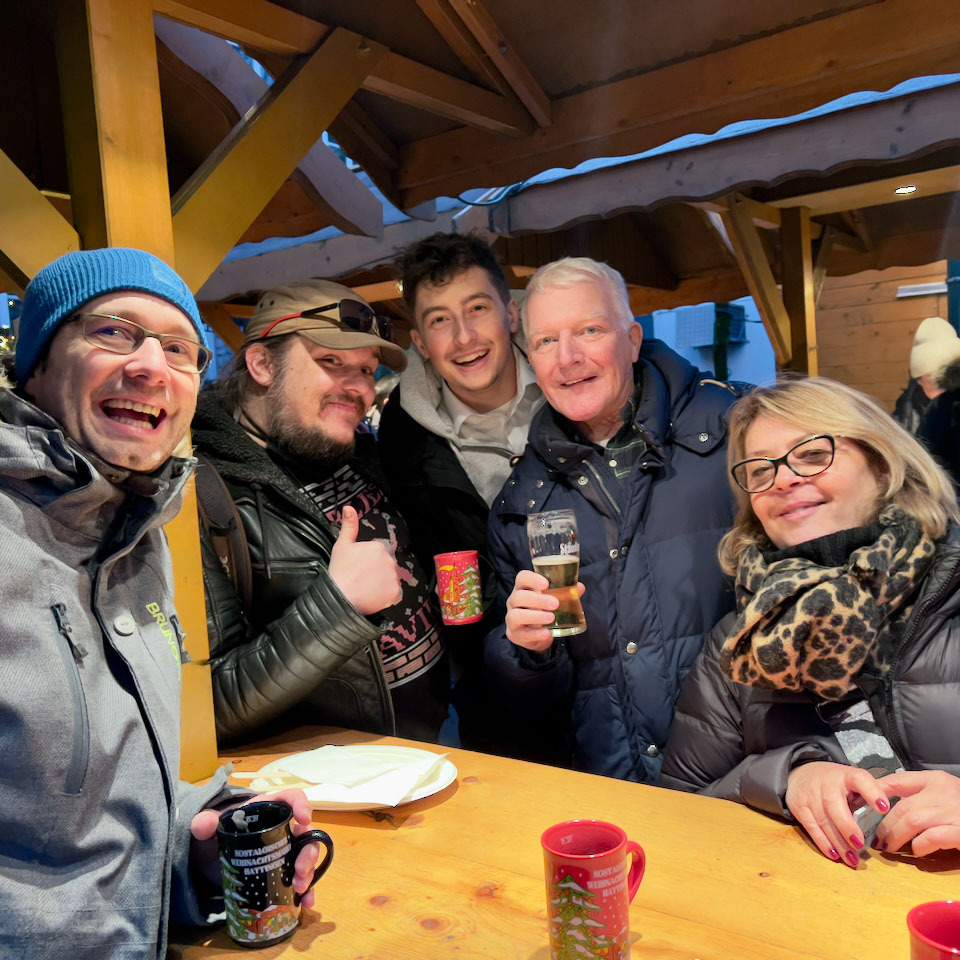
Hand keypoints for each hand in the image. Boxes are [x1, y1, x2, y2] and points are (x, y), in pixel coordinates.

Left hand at [190, 788, 322, 909]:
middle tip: (299, 871)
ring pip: (307, 857)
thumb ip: (204, 823)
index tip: (304, 820)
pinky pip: (300, 879)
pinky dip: (307, 891)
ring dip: (309, 872)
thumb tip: (203, 825)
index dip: (302, 805)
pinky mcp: (284, 872)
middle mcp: (284, 829)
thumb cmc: (217, 836)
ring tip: (299, 889)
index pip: (292, 799)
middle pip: (306, 834)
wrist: (212, 861)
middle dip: (308, 853)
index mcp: (270, 810)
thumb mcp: (209, 829)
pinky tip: (305, 902)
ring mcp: (286, 851)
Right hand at [329, 505, 401, 613]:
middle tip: (360, 580)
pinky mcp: (395, 592)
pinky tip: (372, 596)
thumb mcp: (342, 545)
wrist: (339, 597)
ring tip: (365, 589)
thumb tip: (349, 508)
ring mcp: (393, 577)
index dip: (366, 564)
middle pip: (384, 567)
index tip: (357, 570)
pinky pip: (393, 593)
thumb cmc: (339, 572)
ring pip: (389, 580)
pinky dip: (385, 596)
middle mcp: (389, 560)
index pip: (377, 556)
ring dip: (380, 584)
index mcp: (378, 547)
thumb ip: (349, 526)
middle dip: (375, 573)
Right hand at [505, 569, 584, 653]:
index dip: (532, 579)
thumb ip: (565, 592)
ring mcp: (511, 618)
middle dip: (537, 600)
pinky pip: (523, 634)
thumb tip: (580, 587)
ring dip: (535, 616)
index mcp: (523, 588)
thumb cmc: (543, 610)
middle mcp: (514, 601)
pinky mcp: (515, 634)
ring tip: (551, 618)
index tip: (546, 584)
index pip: (522, 577)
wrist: (536, 634)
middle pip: (519, 597)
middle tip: (555, 603)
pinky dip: (535, 634)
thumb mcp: (553, 599)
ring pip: (516, 615)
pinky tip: (546, 633)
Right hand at [785, 761, 889, 867]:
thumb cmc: (836, 783)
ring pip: (823, 820)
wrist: (801, 773)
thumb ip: (871, 795)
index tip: (884, 808)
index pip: (860, 779)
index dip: (872, 792)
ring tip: (852, 860)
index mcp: (846, 775)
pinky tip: (834, 855)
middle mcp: (827, 782)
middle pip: (834, 805)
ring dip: (838, 842)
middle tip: (860, 846)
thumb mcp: (852, 781)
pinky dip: (823, 842)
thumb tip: (898, 816)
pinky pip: (811, 827)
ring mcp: (810, 794)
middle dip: (847, 827)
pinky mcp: (798, 806)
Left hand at [874, 770, 959, 855]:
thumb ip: (922, 794)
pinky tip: (916, 851)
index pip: (898, 780)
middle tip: (876, 838)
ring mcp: (952, 812)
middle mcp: (942, 792)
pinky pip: (932, 838)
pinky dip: (920, 845)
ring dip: (896, 836)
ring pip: (913, 821)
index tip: (862, 804)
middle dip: (885, 824)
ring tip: (888, 847)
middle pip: (903, 806)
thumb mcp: (946, 792)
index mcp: (935, 779)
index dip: (876, 791)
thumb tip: (890, 804)